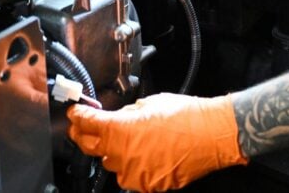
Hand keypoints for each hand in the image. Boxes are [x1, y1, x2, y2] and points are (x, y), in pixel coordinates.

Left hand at [67, 93, 247, 191]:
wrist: (213, 134)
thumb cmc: (187, 116)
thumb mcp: (150, 103)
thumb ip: (127, 114)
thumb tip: (117, 117)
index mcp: (120, 130)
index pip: (86, 124)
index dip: (77, 117)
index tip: (75, 114)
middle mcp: (122, 154)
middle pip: (90, 147)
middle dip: (83, 136)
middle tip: (83, 128)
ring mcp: (135, 173)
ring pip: (112, 163)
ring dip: (115, 152)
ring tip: (132, 141)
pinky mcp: (148, 185)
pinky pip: (131, 176)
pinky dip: (134, 166)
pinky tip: (148, 154)